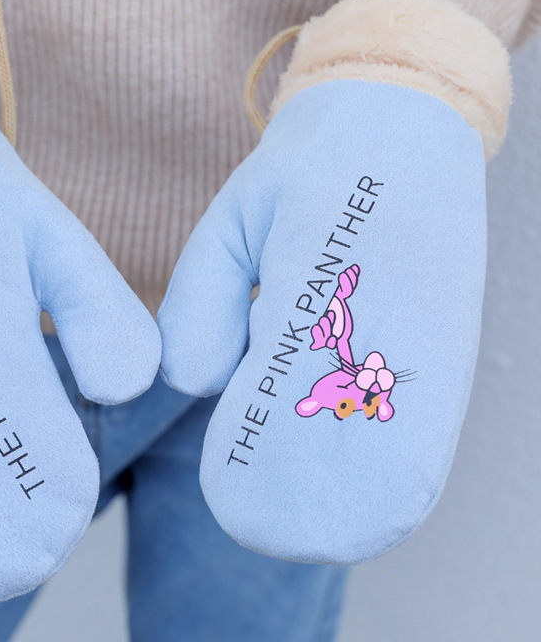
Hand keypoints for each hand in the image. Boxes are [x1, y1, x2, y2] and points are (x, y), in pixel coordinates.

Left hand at [157, 0, 509, 563]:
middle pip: (353, 469)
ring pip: (398, 473)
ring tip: (290, 512)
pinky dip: (380, 483)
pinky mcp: (448, 354)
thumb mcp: (234, 226)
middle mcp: (393, 329)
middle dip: (300, 511)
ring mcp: (432, 348)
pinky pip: (422, 448)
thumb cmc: (304, 175)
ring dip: (344, 506)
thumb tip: (192, 384)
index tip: (224, 489)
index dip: (256, 469)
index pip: (286, 414)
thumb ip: (204, 305)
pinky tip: (336, 483)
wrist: (401, 123)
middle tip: (249, 518)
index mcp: (327, 291)